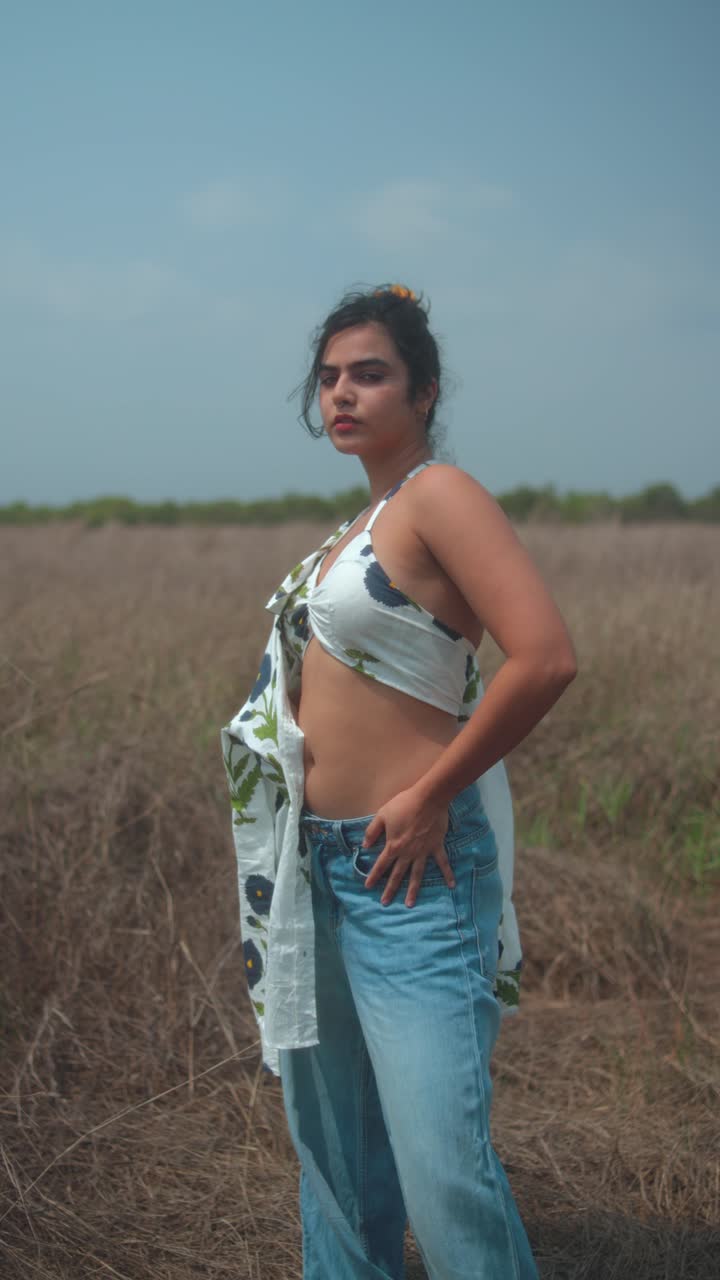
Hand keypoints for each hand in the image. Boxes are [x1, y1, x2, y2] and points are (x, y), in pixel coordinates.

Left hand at [361, 787, 455, 906]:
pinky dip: (447, 874)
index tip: (368, 886)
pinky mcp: (436, 847)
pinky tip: (451, 885)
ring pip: (417, 875)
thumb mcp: (382, 815)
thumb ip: (372, 831)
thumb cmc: (403, 805)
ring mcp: (423, 852)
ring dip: (413, 890)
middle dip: (390, 889)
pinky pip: (442, 863)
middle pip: (397, 875)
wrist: (428, 799)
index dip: (374, 876)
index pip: (381, 864)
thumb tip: (364, 845)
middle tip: (385, 903)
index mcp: (393, 846)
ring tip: (409, 904)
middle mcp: (408, 853)